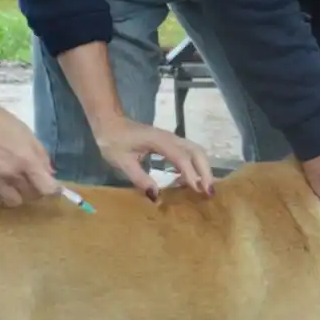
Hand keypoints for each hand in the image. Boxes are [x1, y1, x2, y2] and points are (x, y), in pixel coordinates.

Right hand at [0, 94, 61, 207]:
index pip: (47, 188)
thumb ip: (40, 153)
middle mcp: (11, 173)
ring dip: (16, 195)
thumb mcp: (25, 131)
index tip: (52, 188)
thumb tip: (50, 172)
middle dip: (34, 189)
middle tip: (30, 180)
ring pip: (13, 202)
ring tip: (12, 184)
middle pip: (31, 196)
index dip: (53, 190)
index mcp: (26, 159)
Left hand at [93, 116, 214, 198]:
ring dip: (203, 168)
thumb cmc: (114, 141)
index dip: (191, 174)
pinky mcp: (169, 143)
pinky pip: (188, 153)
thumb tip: (156, 197)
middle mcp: (170, 138)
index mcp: (159, 141)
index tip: (198, 190)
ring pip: (195, 151)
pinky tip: (190, 181)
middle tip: (209, 192)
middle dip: (205, 171)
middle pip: (196, 151)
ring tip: (205, 189)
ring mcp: (171, 139)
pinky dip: (195, 166)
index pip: (181, 157)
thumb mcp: (122, 162)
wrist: (110, 122)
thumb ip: (139, 178)